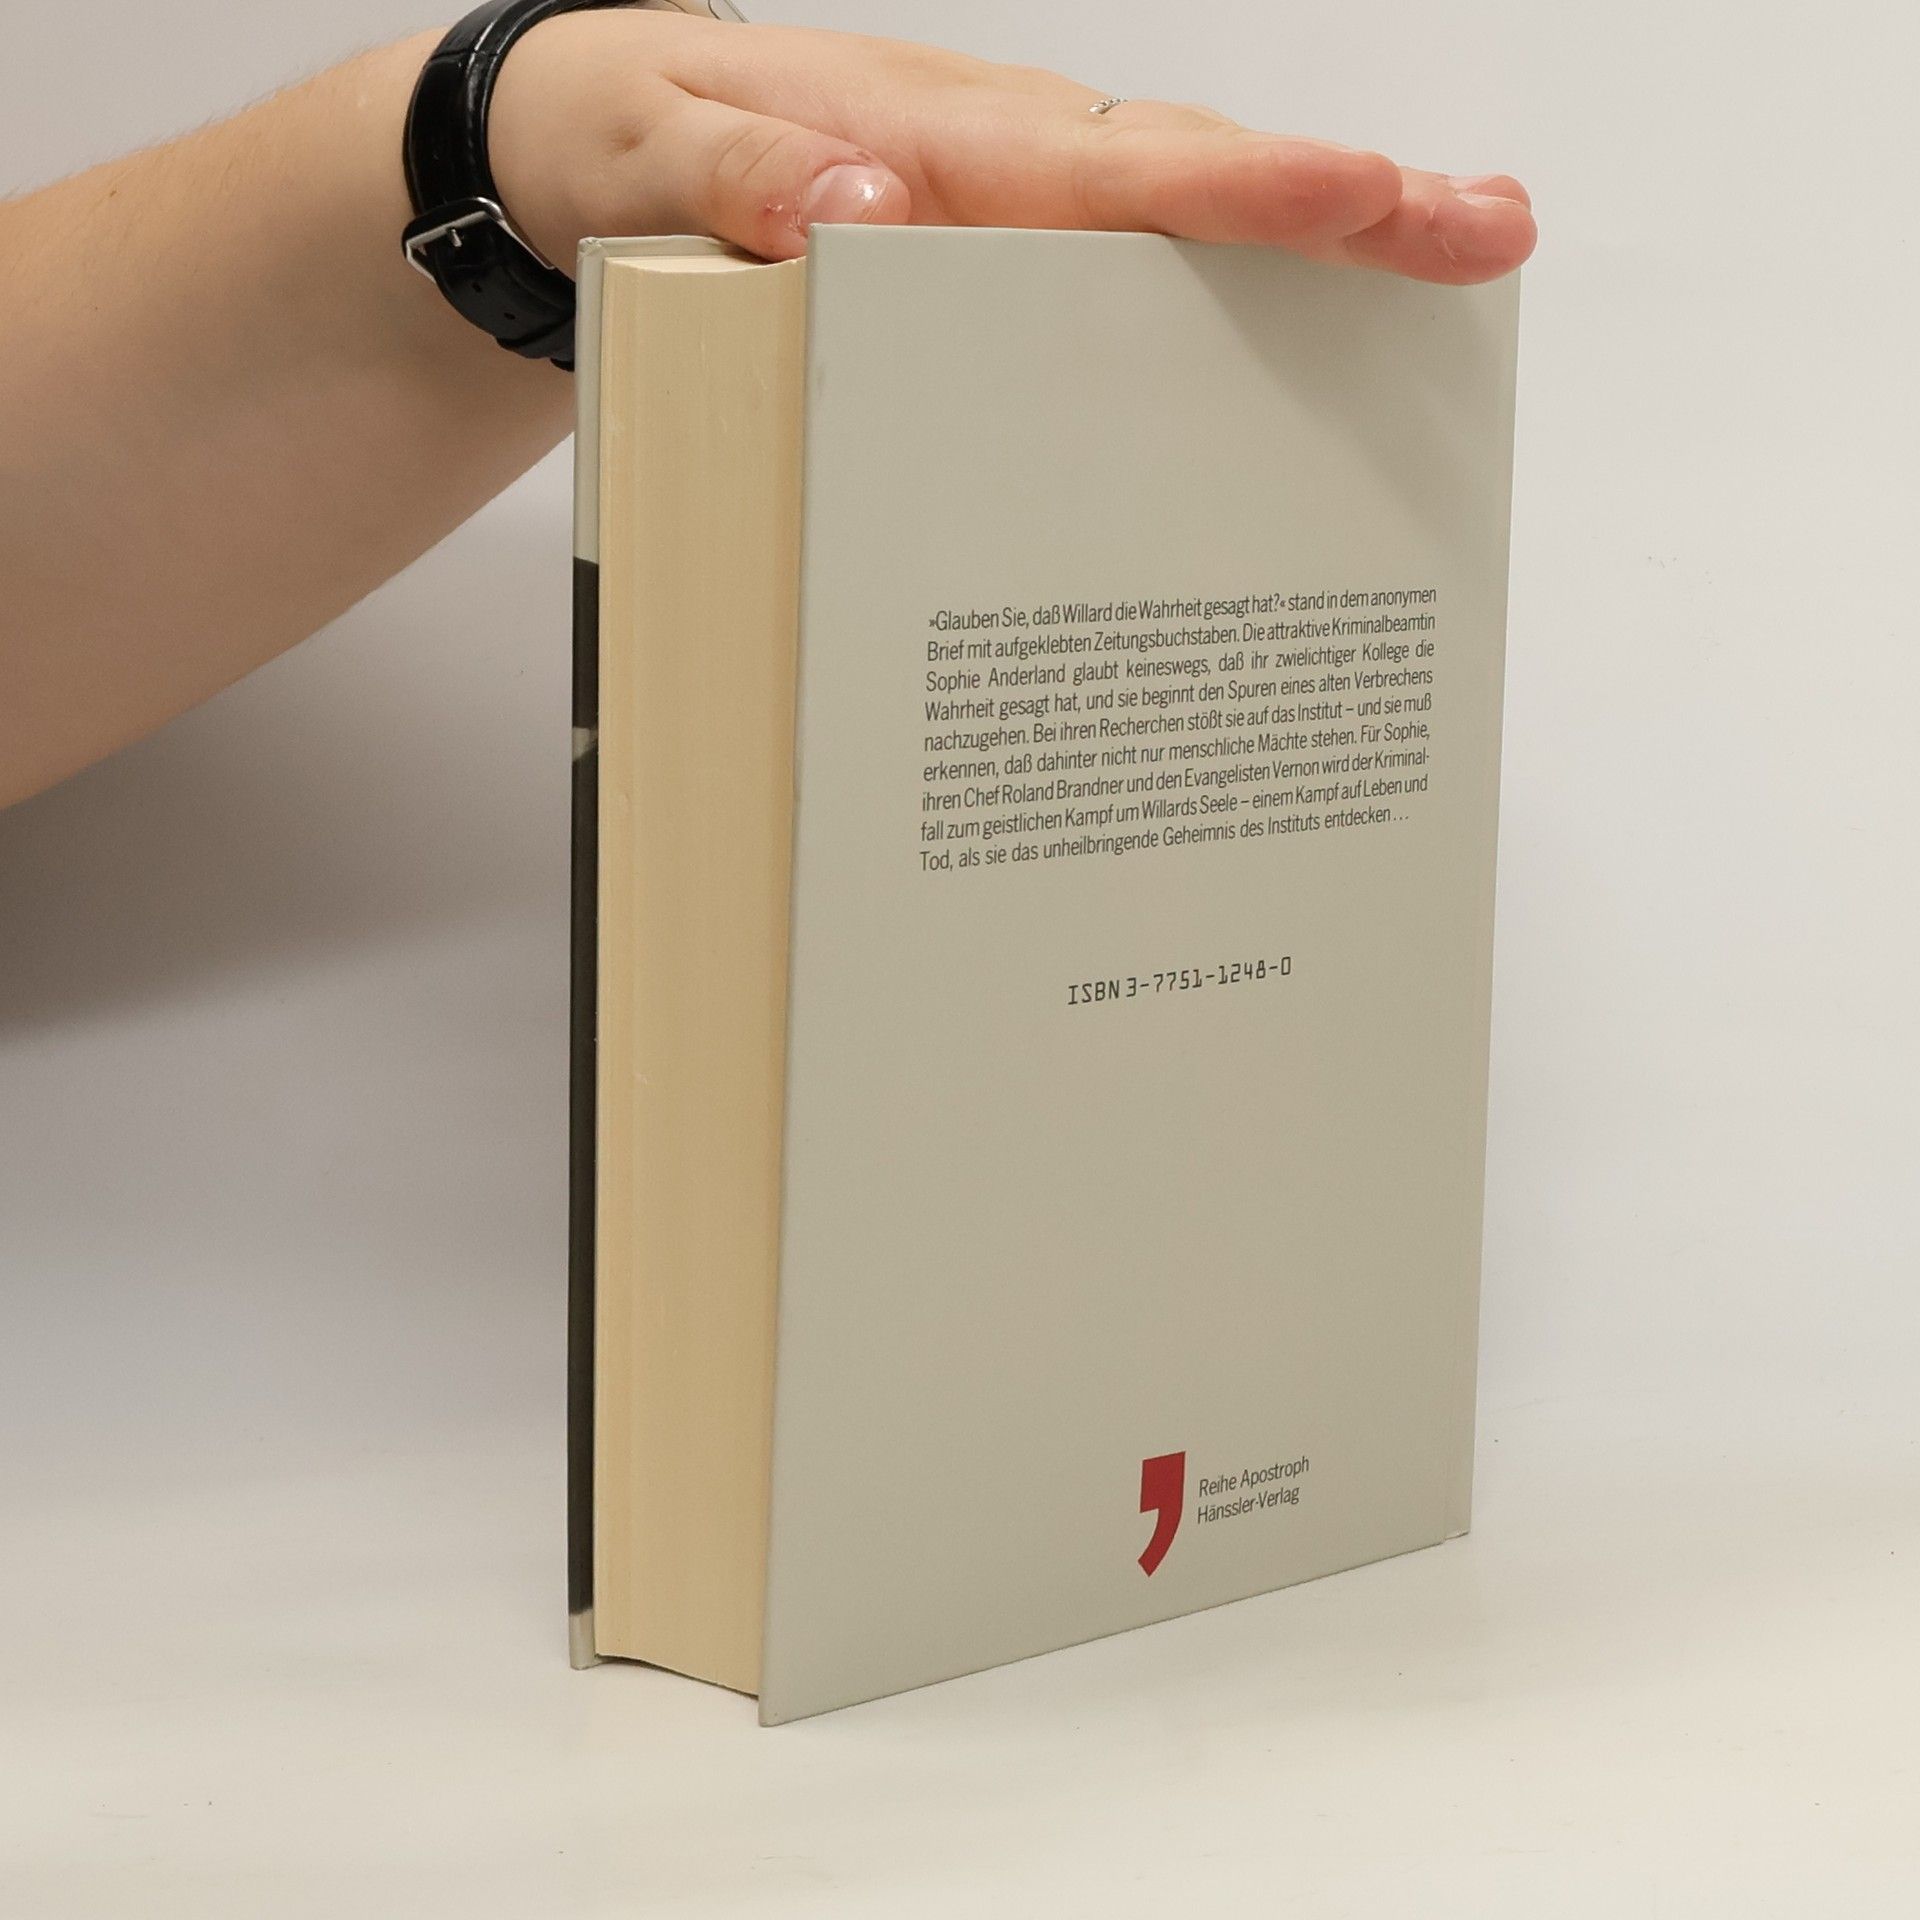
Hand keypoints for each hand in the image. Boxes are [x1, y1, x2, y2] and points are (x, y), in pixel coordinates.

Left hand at [490, 16, 1533, 283]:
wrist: (599, 138)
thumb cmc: (633, 141)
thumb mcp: (649, 160)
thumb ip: (743, 185)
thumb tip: (867, 212)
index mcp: (933, 144)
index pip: (1109, 172)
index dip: (1239, 191)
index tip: (1359, 197)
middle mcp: (1001, 160)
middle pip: (1195, 181)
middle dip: (1348, 209)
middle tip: (1487, 230)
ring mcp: (1015, 198)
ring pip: (1187, 216)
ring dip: (1325, 243)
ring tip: (1459, 257)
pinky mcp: (1006, 244)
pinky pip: (1135, 262)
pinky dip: (1237, 280)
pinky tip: (1310, 327)